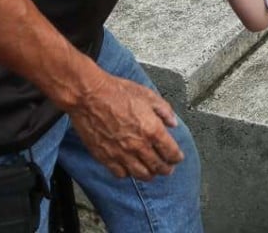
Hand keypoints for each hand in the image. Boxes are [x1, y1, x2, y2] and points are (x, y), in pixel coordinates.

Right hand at [64, 71, 183, 179]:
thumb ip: (164, 111)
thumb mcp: (148, 95)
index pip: (171, 152)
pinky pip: (120, 173)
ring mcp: (121, 153)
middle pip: (158, 167)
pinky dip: (128, 174)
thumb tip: (173, 123)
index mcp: (152, 130)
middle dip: (166, 169)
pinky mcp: (105, 157)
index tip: (177, 157)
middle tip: (168, 169)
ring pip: (140, 174)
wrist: (89, 96)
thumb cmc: (117, 92)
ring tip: (152, 173)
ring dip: (149, 175)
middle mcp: (139, 145)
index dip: (176, 157)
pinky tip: (130, 169)